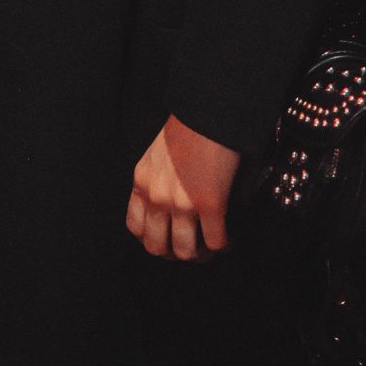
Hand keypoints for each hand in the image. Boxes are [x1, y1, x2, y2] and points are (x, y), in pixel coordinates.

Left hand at [126, 116, 239, 260]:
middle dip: (175, 253)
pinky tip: (229, 239)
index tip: (167, 239)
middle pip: (157, 248)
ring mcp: (182, 203)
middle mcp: (157, 197)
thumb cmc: (188, 127)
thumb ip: (156, 180)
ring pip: (186, 252)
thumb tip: (169, 204)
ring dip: (201, 254)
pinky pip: (215, 241)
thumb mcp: (157, 154)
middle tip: (191, 248)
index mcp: (142, 182)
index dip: (153, 239)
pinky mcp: (210, 204)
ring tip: (211, 246)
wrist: (210, 110)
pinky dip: (223, 245)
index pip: (136, 228)